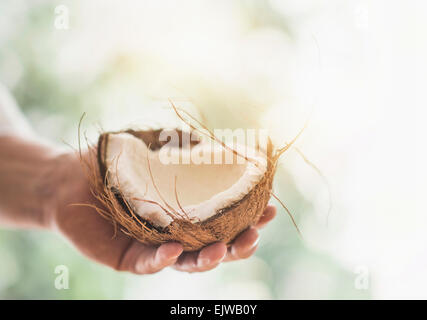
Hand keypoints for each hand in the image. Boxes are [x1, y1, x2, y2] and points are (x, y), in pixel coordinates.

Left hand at [48, 151, 275, 273]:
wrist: (69, 176)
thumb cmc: (116, 161)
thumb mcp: (159, 148)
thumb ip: (190, 149)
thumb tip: (230, 145)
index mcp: (188, 211)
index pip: (225, 219)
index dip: (249, 216)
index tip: (270, 207)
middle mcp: (175, 232)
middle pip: (214, 246)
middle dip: (238, 244)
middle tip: (254, 235)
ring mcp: (152, 247)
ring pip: (186, 262)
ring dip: (208, 258)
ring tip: (223, 249)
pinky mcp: (126, 258)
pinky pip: (147, 263)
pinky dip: (162, 259)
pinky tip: (174, 249)